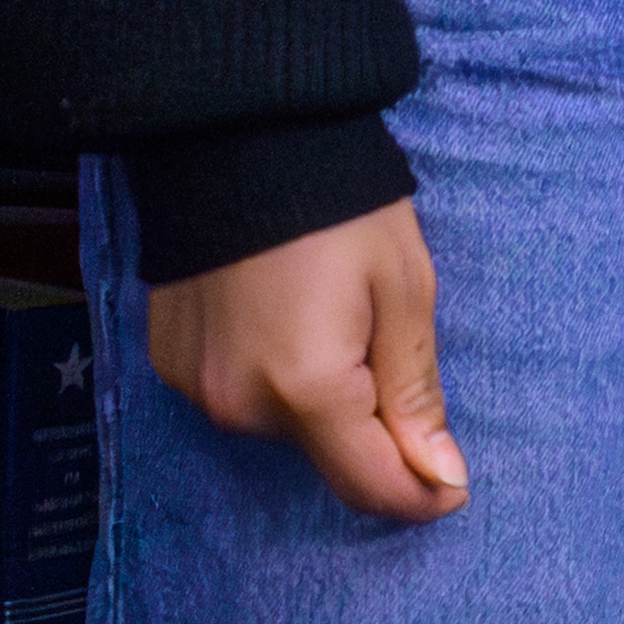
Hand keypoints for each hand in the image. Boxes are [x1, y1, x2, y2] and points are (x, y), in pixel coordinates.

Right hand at [149, 201, 463, 522]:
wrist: (241, 130)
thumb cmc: (343, 204)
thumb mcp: (403, 290)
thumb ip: (415, 392)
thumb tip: (441, 480)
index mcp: (307, 389)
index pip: (370, 485)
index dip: (421, 493)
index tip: (454, 479)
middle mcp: (241, 404)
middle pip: (326, 453)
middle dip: (368, 422)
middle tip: (381, 334)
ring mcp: (194, 387)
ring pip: (281, 426)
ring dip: (316, 397)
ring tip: (325, 310)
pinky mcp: (169, 363)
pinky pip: (236, 393)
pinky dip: (268, 372)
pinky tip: (277, 312)